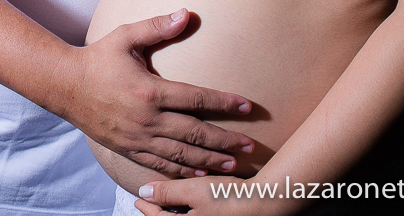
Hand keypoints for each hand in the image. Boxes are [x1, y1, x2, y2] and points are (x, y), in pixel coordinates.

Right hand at [62, 10, 254, 176]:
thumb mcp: (125, 36)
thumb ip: (157, 26)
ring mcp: (137, 137)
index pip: (196, 98)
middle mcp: (146, 118)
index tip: (247, 106)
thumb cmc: (97, 58)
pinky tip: (199, 172)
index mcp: (149, 91)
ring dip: (210, 160)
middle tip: (249, 145)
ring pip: (181, 154)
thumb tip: (186, 13)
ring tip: (233, 164)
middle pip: (195, 133)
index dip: (224, 103)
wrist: (64, 85)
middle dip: (225, 140)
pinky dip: (182, 170)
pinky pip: (160, 163)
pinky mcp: (128, 148)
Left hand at [134, 176, 288, 215]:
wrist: (265, 203)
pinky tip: (190, 203)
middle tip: (148, 203)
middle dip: (160, 213)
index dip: (147, 208)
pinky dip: (190, 213)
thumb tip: (142, 193)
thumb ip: (166, 192)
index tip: (137, 200)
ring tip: (167, 202)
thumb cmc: (229, 198)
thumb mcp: (194, 190)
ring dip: (175, 213)